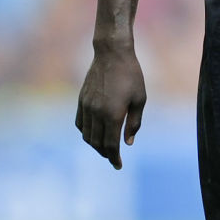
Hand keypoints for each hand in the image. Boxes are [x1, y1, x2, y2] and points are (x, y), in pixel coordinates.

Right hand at [75, 44, 145, 169]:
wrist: (112, 53)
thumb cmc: (131, 75)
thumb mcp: (140, 99)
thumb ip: (134, 123)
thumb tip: (128, 143)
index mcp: (112, 115)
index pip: (111, 145)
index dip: (114, 158)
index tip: (118, 166)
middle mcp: (97, 113)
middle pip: (97, 143)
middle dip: (105, 154)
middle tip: (113, 158)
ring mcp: (86, 106)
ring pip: (86, 135)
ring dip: (95, 145)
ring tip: (105, 146)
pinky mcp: (81, 100)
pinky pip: (79, 123)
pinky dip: (86, 132)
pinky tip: (94, 132)